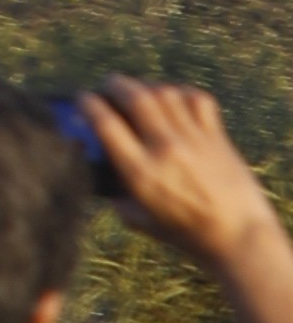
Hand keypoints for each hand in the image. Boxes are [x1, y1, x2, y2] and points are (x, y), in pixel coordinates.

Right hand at [84, 79, 290, 276]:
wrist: (240, 238)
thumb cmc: (189, 236)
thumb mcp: (142, 222)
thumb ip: (119, 200)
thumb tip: (105, 182)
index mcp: (140, 172)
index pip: (105, 123)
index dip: (87, 104)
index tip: (82, 100)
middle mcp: (164, 148)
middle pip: (134, 97)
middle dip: (115, 85)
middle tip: (108, 86)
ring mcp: (193, 139)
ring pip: (164, 92)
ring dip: (146, 86)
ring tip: (140, 91)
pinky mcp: (217, 137)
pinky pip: (196, 99)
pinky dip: (182, 93)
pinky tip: (175, 100)